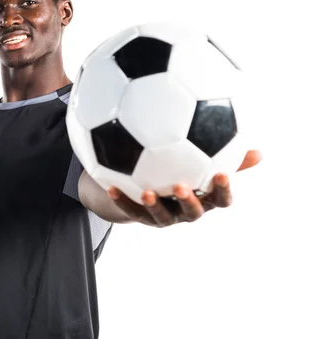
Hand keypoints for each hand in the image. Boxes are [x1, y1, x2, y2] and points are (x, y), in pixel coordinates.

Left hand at [107, 150, 262, 226]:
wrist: (154, 190)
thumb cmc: (186, 173)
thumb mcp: (205, 165)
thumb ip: (227, 158)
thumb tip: (258, 152)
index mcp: (205, 198)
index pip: (220, 199)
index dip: (222, 190)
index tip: (221, 174)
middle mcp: (187, 211)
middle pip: (193, 212)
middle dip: (188, 201)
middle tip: (181, 187)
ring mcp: (165, 216)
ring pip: (162, 216)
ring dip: (154, 205)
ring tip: (148, 192)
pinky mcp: (143, 217)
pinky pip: (132, 210)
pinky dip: (122, 200)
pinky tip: (111, 188)